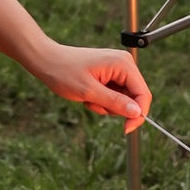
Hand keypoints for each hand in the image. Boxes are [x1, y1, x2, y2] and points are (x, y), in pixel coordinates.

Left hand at [32, 42, 149, 132]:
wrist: (47, 60)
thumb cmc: (64, 72)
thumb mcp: (89, 91)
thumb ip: (115, 102)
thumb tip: (137, 113)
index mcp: (123, 64)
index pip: (143, 94)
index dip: (138, 114)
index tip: (126, 128)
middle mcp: (124, 64)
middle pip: (134, 98)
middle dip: (114, 107)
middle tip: (93, 103)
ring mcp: (117, 69)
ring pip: (122, 100)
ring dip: (105, 105)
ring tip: (87, 97)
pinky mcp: (109, 75)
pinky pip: (113, 96)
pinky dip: (100, 100)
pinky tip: (87, 93)